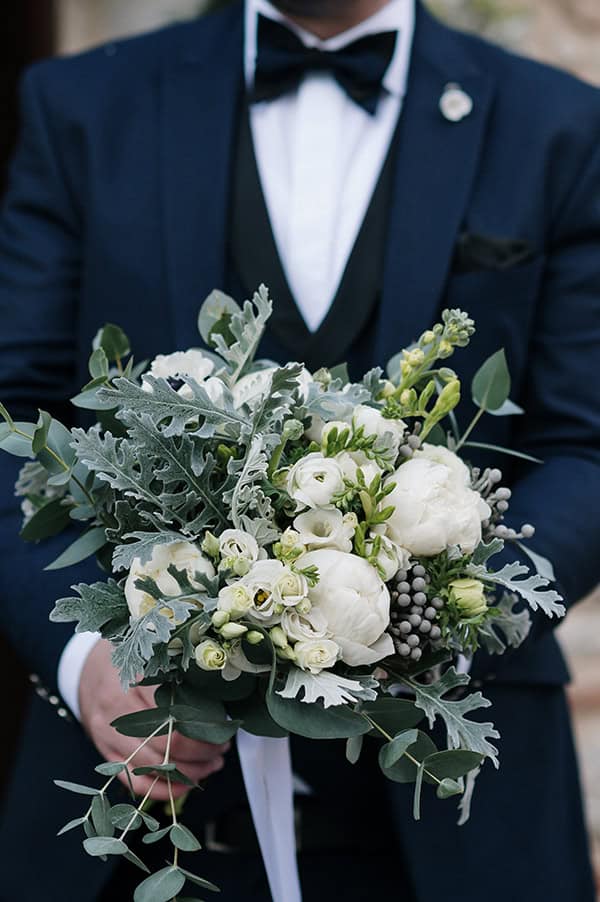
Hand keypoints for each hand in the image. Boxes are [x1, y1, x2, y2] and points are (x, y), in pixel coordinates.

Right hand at [79, 639, 228, 800]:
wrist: (85, 668)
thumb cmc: (129, 661)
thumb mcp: (154, 659)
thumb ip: (181, 679)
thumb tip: (220, 705)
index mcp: (135, 682)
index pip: (176, 715)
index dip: (205, 728)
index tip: (225, 729)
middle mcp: (117, 711)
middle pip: (167, 746)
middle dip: (201, 753)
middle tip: (221, 749)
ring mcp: (107, 736)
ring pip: (153, 768)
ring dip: (188, 773)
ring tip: (211, 765)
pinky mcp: (104, 752)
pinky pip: (134, 781)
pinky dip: (161, 790)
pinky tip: (184, 785)